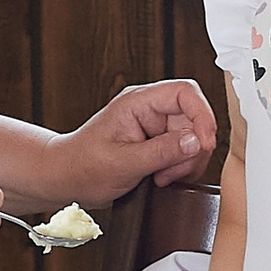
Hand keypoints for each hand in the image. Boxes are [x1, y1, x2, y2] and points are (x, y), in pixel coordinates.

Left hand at [52, 80, 218, 197]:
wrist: (66, 178)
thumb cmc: (82, 165)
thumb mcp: (123, 162)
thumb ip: (161, 151)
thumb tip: (196, 141)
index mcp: (138, 101)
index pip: (185, 92)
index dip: (202, 115)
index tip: (204, 143)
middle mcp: (149, 109)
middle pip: (194, 117)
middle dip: (192, 147)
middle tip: (174, 169)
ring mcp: (154, 126)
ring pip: (192, 136)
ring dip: (185, 161)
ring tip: (162, 176)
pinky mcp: (157, 142)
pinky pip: (183, 150)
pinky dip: (180, 167)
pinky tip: (161, 177)